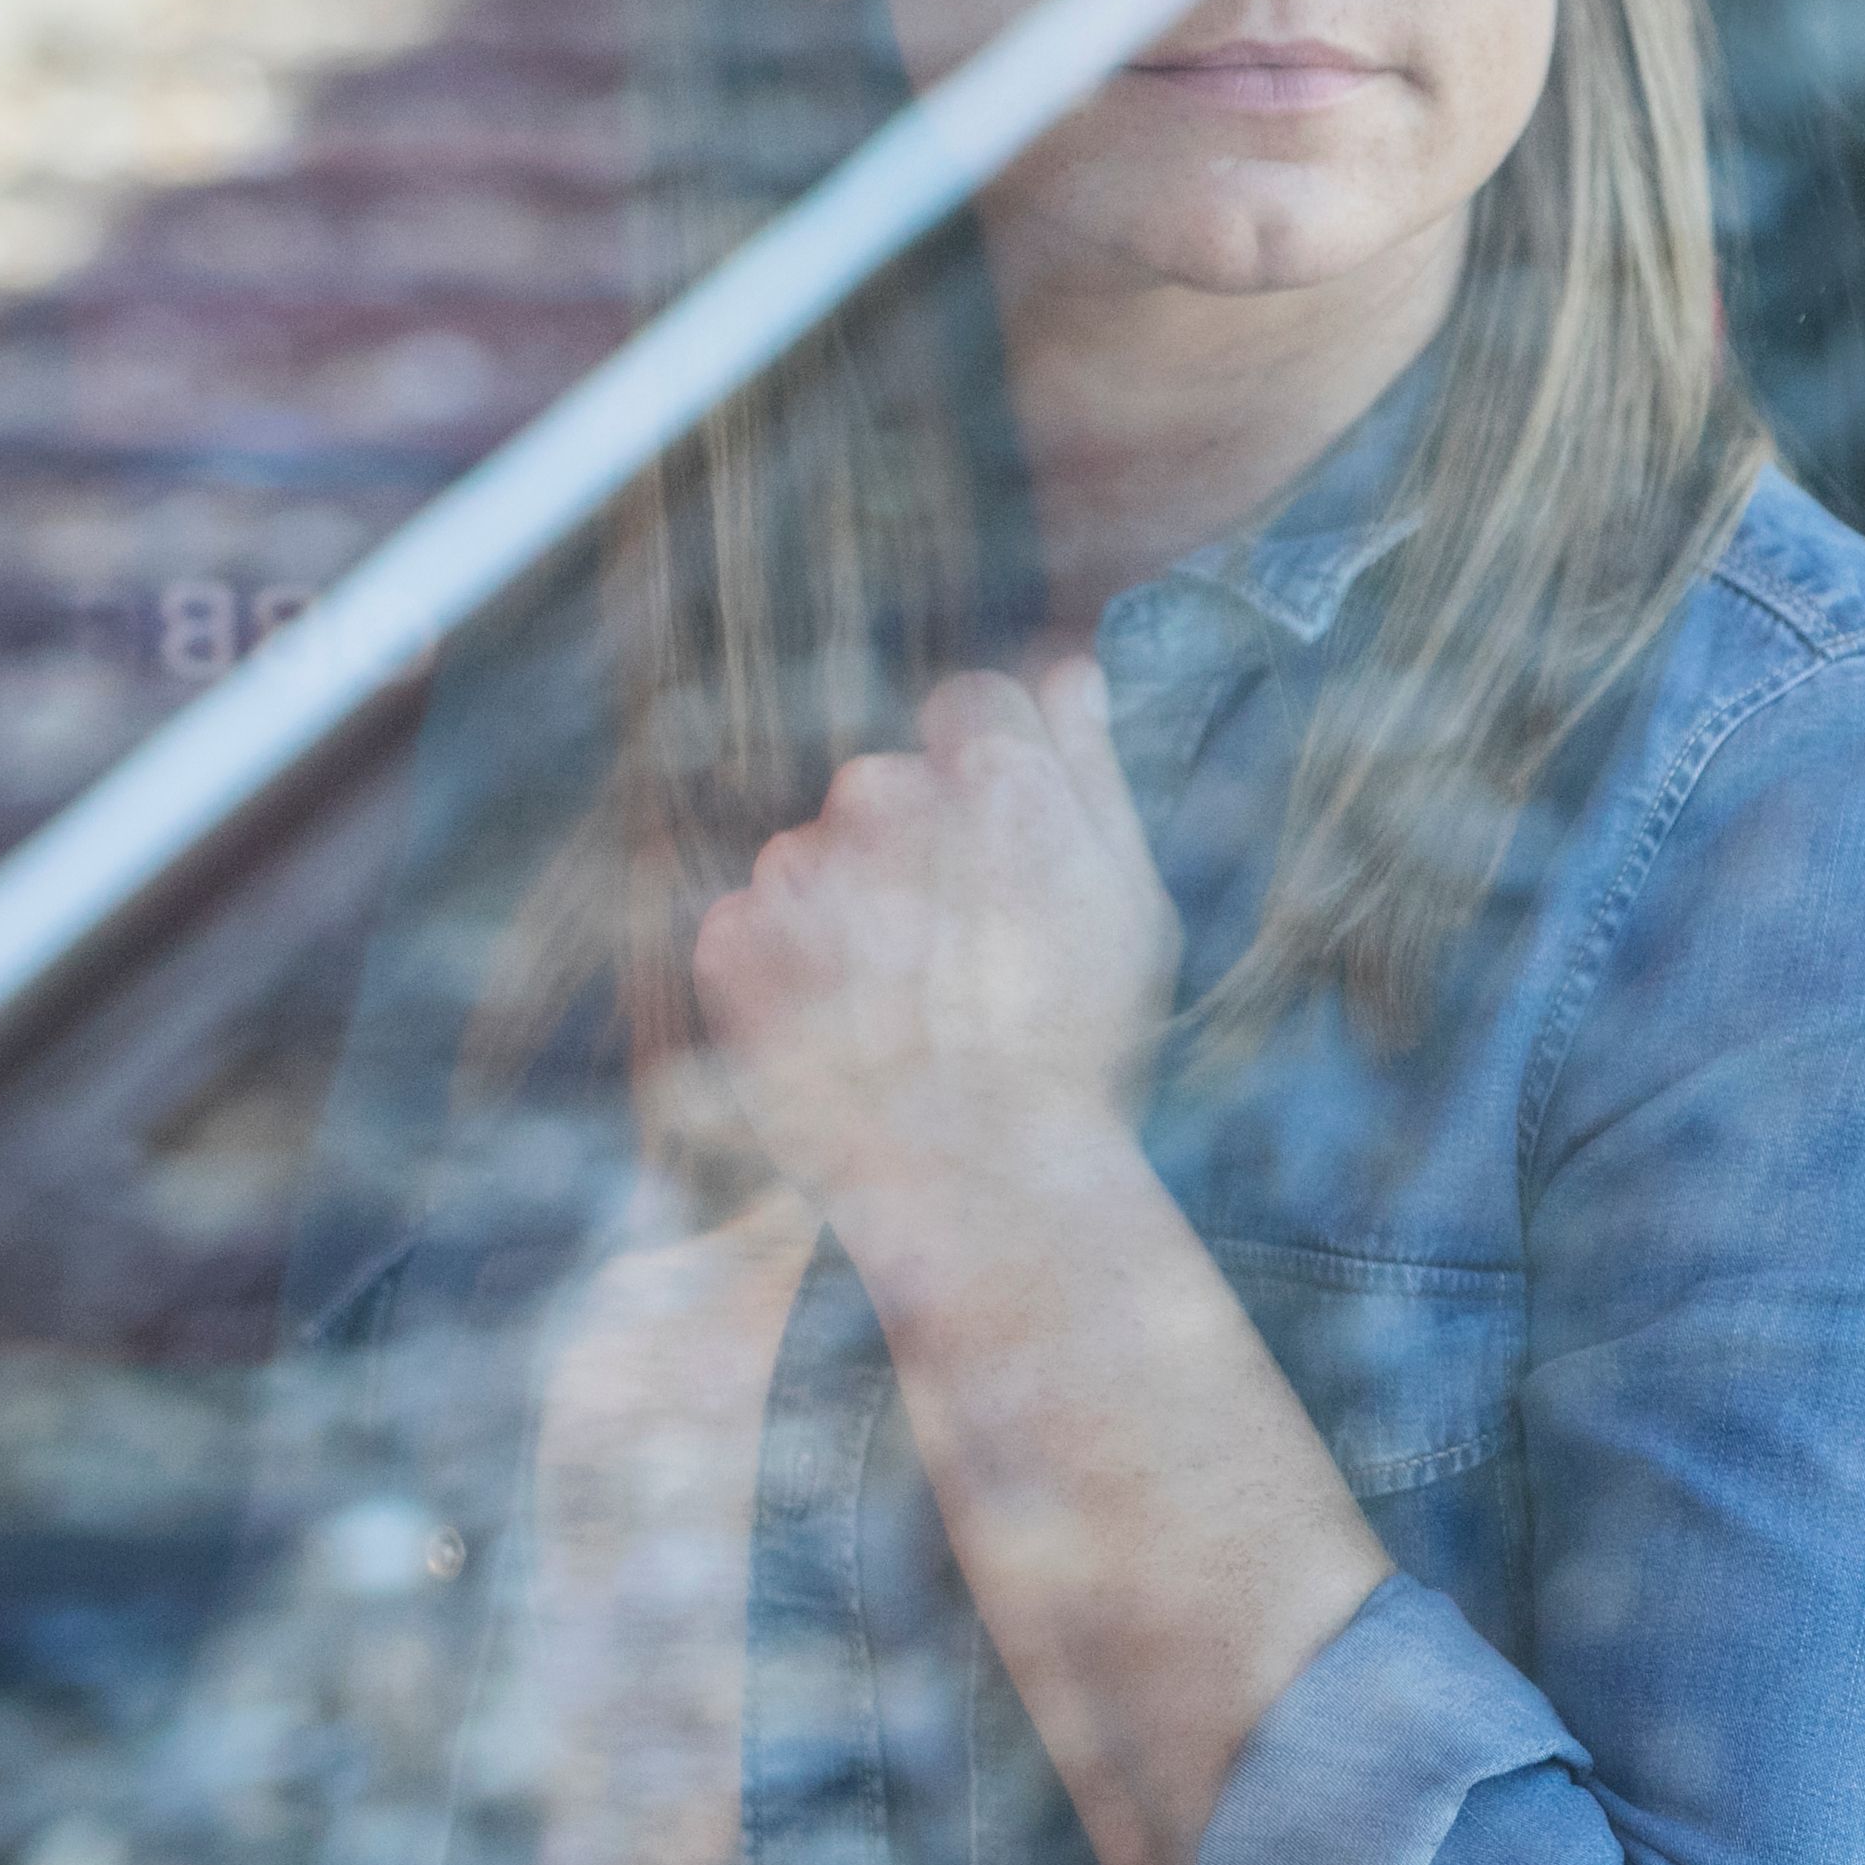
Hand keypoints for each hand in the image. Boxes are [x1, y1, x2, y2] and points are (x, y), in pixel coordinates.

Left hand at [689, 659, 1180, 1233]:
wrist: (978, 1191)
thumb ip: (1093, 772)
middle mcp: (882, 794)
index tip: (1005, 853)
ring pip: (820, 860)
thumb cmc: (1082, 1053)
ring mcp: (796, 868)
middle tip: (963, 959)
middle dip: (919, 851)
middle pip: (892, 786)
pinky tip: (844, 1037)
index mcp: (993, 774)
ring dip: (851, 914)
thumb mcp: (1133, 905)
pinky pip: (755, 928)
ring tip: (902, 1015)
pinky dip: (788, 973)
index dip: (992, 779)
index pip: (972, 705)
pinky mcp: (731, 941)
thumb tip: (1072, 673)